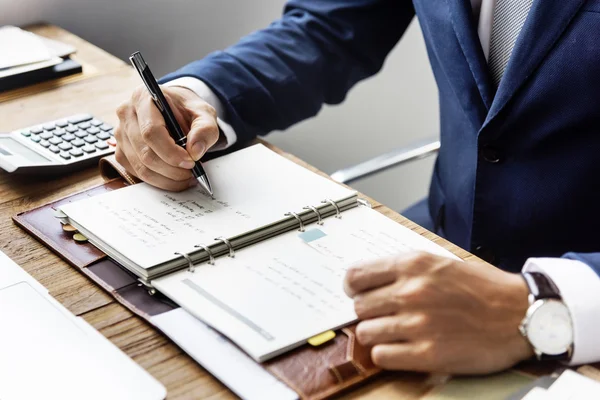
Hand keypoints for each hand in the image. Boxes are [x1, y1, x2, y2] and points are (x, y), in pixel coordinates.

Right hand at [114, 85, 219, 190]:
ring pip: (141, 167)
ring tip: (187, 176)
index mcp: (143, 98)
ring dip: (167, 178)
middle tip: (192, 171)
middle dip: (172, 169)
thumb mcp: (204, 113)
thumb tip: (195, 151)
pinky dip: (159, 180)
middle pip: (145, 153)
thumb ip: (205, 129)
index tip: (190, 161)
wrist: (175, 110)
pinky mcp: (121, 152)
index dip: (171, 152)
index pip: (151, 131)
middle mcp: (126, 115)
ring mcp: (120, 135)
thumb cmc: (186, 109)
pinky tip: (174, 177)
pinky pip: (137, 173)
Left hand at [343, 252, 532, 374]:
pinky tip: (401, 349)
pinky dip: (386, 354)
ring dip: (376, 335)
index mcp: (413, 265)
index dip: (352, 287)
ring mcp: (417, 324)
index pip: (355, 276)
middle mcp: (411, 292)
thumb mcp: (440, 263)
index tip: (358, 293)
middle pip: (359, 307)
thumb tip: (368, 281)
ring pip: (366, 332)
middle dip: (368, 312)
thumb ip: (404, 270)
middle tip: (383, 316)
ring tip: (394, 334)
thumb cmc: (481, 288)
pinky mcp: (427, 354)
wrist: (519, 314)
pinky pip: (381, 356)